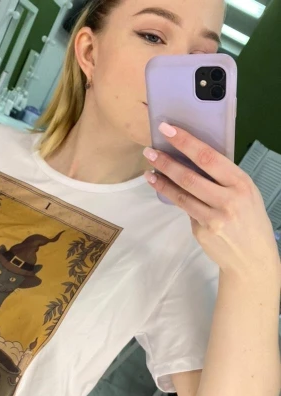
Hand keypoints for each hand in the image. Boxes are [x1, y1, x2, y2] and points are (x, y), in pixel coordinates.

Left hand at [143, 122, 279, 283]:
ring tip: (149, 172)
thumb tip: (192, 159)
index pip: (209, 158)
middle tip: (148, 152)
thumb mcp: (246, 193)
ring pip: (181, 195)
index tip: (167, 130)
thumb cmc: (249, 219)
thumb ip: (223, 178)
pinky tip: (167, 190)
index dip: (186, 142)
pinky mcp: (201, 232)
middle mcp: (228, 200)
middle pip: (189, 177)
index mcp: (242, 184)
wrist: (252, 258)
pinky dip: (175, 199)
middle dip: (166, 162)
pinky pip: (186, 211)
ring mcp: (213, 218)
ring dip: (162, 182)